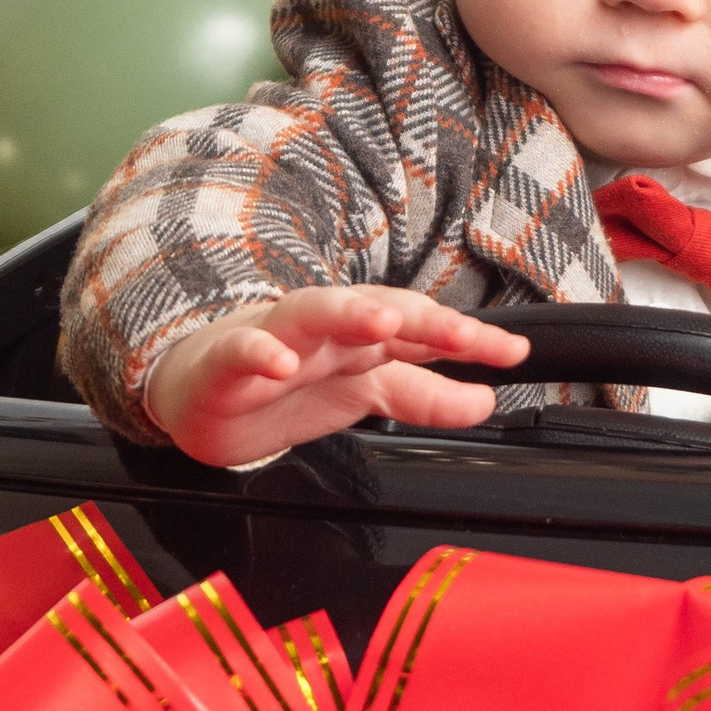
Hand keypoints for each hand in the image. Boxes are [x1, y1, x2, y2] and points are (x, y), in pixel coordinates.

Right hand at [142, 289, 530, 467]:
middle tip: (465, 335)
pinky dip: (260, 353)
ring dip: (349, 314)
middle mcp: (323, 330)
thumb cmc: (281, 384)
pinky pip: (242, 351)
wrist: (197, 393)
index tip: (512, 353)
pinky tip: (279, 363)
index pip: (421, 328)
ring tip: (383, 323)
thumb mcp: (364, 395)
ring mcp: (275, 340)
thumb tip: (484, 400)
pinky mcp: (225, 363)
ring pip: (313, 314)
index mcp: (358, 337)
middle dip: (423, 319)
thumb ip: (424, 397)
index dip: (468, 339)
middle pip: (376, 309)